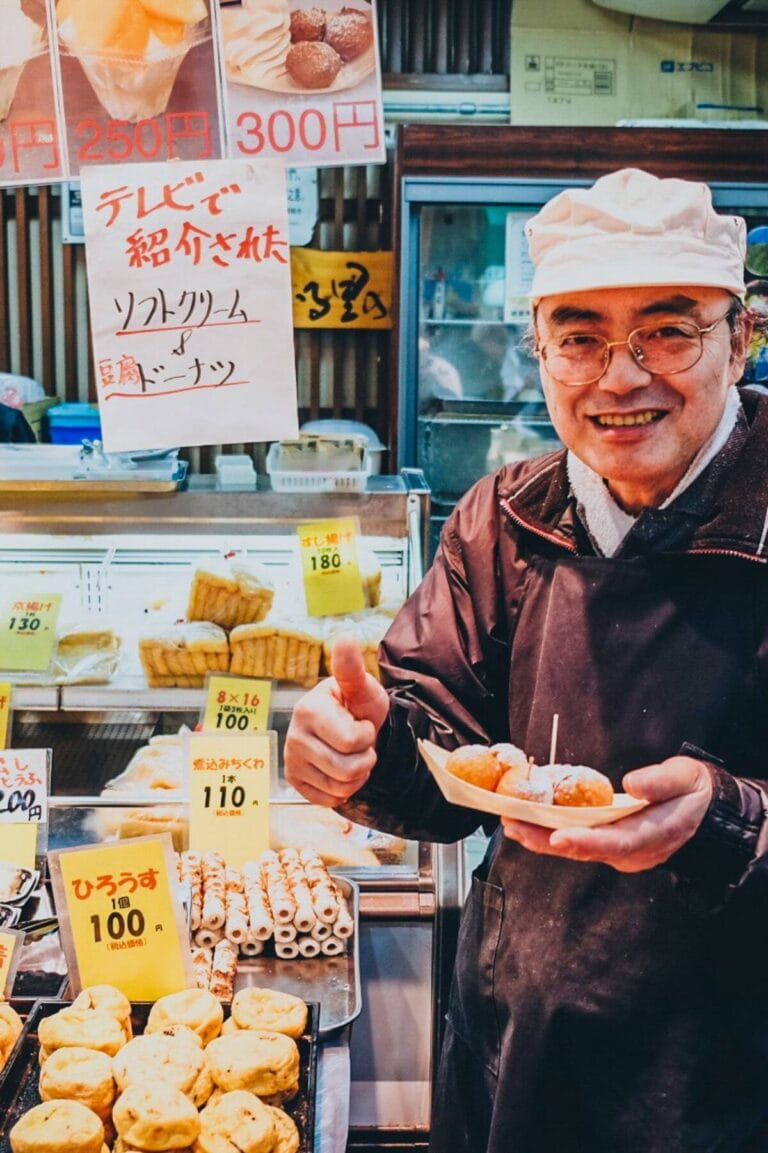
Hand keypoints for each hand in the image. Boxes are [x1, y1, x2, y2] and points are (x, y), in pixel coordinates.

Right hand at [284, 635, 389, 806]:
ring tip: (353, 756)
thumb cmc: (357, 706)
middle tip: (361, 745)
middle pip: (346, 769)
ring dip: (357, 776)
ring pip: (340, 787)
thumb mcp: (361, 688)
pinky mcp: (294, 781)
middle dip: (365, 759)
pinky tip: (340, 770)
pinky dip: (343, 790)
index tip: (362, 723)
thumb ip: (352, 668)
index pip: (353, 742)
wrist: (351, 726)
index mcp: (308, 710)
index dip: (368, 736)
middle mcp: (293, 736)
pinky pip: (329, 800)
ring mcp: (291, 760)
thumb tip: (345, 637)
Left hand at [500, 756, 712, 872]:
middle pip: (586, 849)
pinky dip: (552, 833)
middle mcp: (632, 851)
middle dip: (547, 840)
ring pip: (577, 848)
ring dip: (543, 838)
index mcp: (653, 836)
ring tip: (511, 824)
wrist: (703, 810)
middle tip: (514, 826)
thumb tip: (632, 784)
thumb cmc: (692, 790)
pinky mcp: (610, 844)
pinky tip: (529, 823)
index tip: (558, 836)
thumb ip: (661, 782)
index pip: (616, 842)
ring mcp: (620, 851)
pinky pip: (579, 841)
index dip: (585, 841)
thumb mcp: (685, 778)